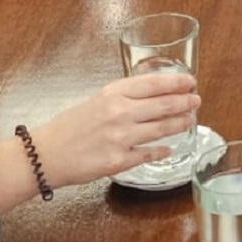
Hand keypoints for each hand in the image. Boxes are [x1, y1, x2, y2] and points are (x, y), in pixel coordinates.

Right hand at [0, 72, 201, 206]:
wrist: (44, 154)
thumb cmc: (68, 127)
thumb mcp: (95, 101)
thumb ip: (122, 98)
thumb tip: (151, 96)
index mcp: (112, 93)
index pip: (153, 83)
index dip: (176, 82)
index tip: (190, 81)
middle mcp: (119, 112)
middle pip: (162, 105)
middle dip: (184, 102)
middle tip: (197, 100)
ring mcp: (120, 137)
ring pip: (160, 129)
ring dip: (179, 124)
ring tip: (190, 119)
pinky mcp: (118, 160)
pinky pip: (147, 154)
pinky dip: (161, 151)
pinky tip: (170, 149)